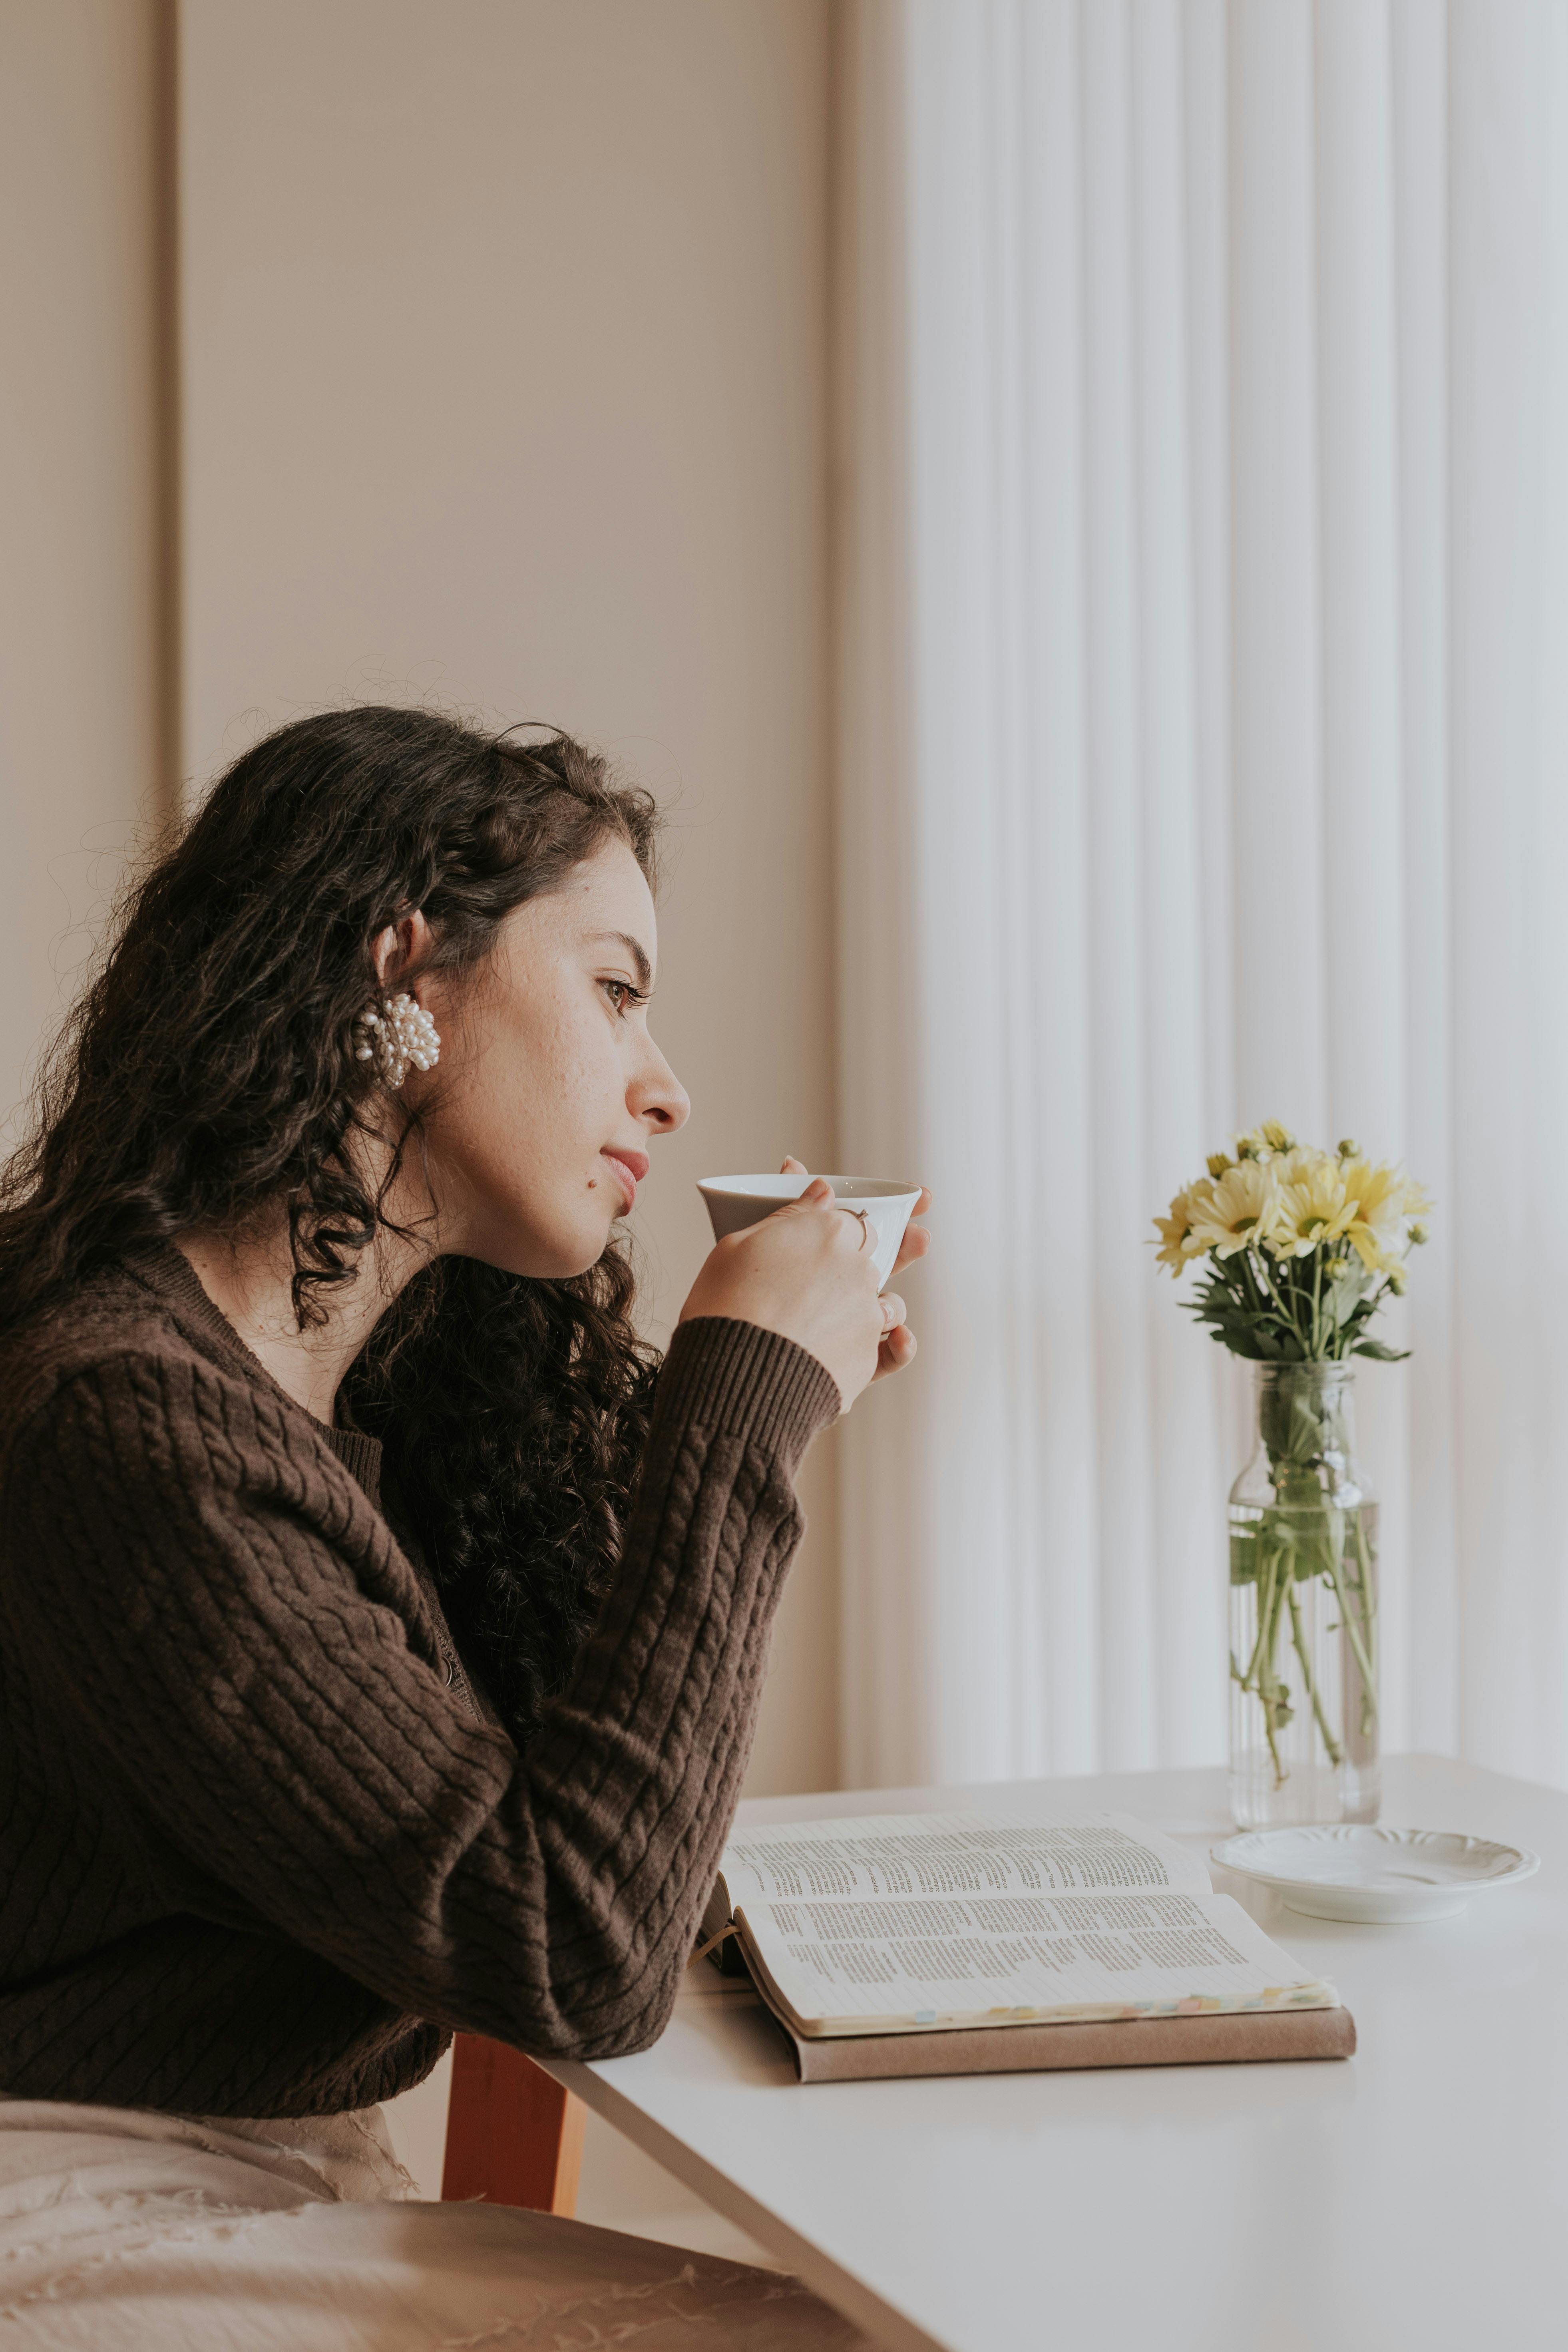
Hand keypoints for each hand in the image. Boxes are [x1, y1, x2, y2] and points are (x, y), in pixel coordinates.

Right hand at [678, 1170, 912, 1412]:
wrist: (733, 1379)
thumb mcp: (738, 1247)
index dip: (840, 1226)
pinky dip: (897, 1347)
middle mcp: (856, 1269)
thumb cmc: (724, 1308)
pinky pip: (894, 1350)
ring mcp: (867, 1315)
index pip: (849, 1219)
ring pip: (889, 1303)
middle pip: (875, 1256)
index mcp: (826, 1233)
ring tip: (849, 1318)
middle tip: (875, 1260)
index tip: (828, 1237)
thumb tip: (821, 1190)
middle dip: (878, 1255)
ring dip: (879, 1306)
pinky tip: (897, 1342)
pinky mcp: (869, 1358)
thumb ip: (788, 1217)